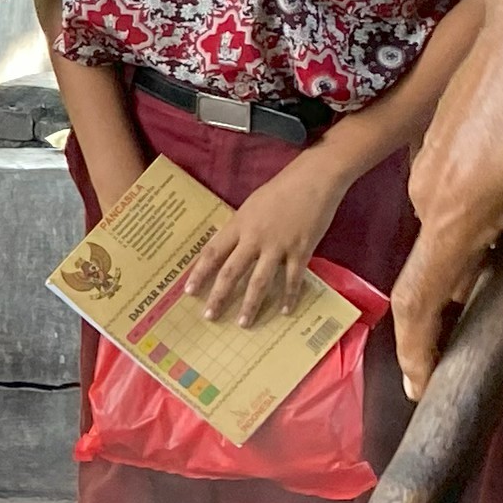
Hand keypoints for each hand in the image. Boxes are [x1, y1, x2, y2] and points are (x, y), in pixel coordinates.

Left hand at [186, 152, 351, 328]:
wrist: (314, 179)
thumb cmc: (281, 189)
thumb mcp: (252, 206)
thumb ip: (240, 228)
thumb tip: (228, 248)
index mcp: (239, 224)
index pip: (213, 252)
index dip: (199, 273)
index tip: (188, 291)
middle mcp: (254, 237)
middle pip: (232, 271)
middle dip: (219, 295)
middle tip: (209, 316)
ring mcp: (278, 245)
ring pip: (260, 280)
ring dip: (250, 304)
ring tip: (243, 323)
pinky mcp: (301, 250)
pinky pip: (293, 278)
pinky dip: (290, 296)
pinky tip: (286, 311)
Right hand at [397, 0, 502, 389]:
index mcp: (455, 214)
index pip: (421, 301)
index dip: (421, 352)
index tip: (427, 388)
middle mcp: (428, 191)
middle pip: (447, 263)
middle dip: (483, 286)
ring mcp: (432, 160)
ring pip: (461, 224)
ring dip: (497, 237)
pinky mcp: (446, 135)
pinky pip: (463, 191)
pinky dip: (494, 204)